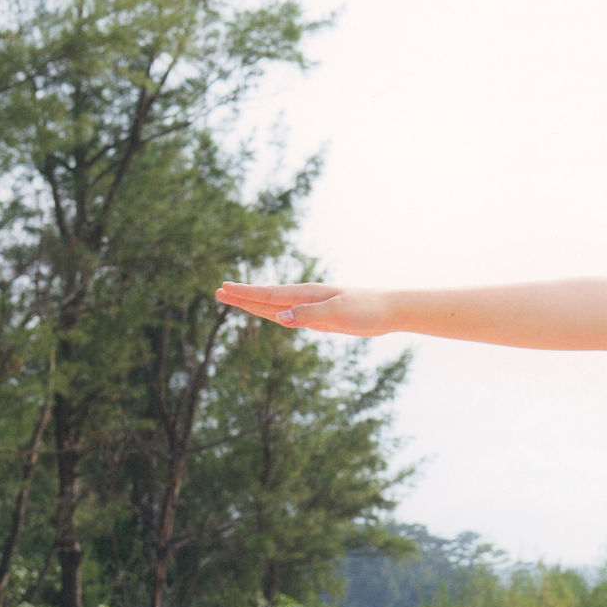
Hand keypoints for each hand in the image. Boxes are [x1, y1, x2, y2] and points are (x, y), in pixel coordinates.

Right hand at [214, 281, 389, 334]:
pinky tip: (268, 314)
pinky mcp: (319, 317)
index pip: (269, 295)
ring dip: (254, 304)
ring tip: (234, 299)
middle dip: (243, 296)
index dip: (245, 294)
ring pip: (275, 306)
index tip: (223, 289)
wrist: (388, 310)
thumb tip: (279, 317)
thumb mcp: (339, 313)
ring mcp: (311, 307)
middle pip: (267, 298)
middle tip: (218, 292)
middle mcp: (305, 298)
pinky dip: (273, 313)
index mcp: (307, 294)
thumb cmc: (366, 310)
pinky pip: (289, 315)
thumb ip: (309, 315)